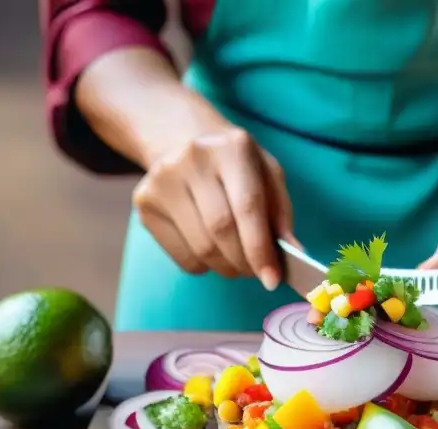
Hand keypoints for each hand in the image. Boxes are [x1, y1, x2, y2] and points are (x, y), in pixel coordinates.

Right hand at [132, 125, 293, 288]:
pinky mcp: (144, 203)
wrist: (182, 139)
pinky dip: (203, 266)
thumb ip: (281, 214)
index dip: (261, 249)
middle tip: (256, 273)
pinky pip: (181, 255)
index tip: (272, 279)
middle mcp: (192, 159)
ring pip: (201, 248)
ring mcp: (162, 180)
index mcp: (231, 147)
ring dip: (226, 267)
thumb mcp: (267, 175)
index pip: (247, 207)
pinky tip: (210, 251)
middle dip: (244, 262)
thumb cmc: (236, 165)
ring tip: (237, 262)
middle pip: (221, 230)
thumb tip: (293, 254)